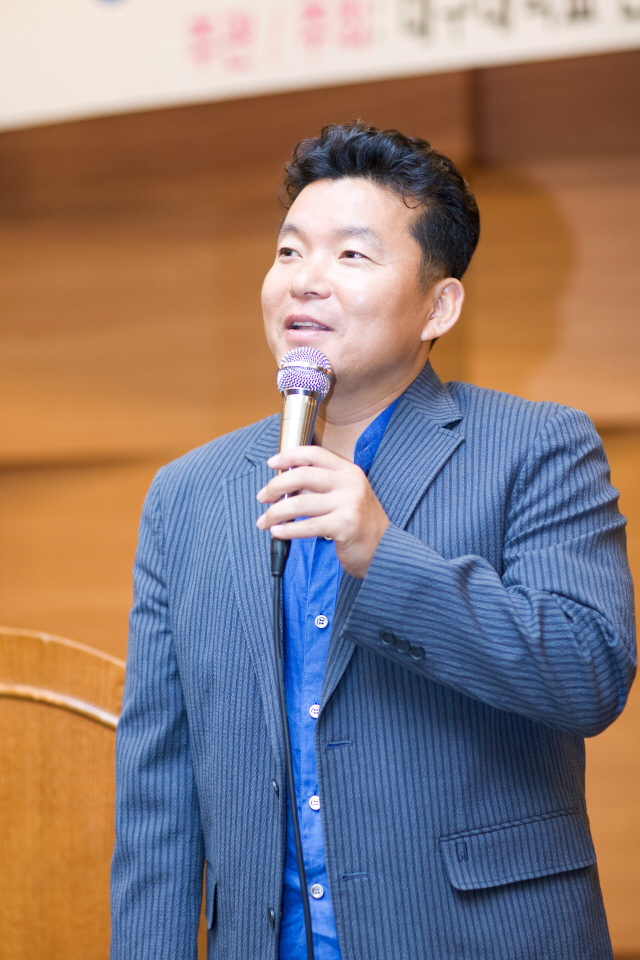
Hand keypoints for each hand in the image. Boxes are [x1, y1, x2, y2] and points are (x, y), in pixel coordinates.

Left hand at [256, 446, 389, 578]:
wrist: (384, 550)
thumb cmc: (359, 523)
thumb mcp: (346, 495)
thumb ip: (321, 485)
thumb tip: (283, 484)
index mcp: (349, 471)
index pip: (314, 453)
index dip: (289, 456)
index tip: (272, 463)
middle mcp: (350, 483)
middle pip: (302, 475)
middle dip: (276, 486)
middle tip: (263, 497)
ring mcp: (349, 504)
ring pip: (300, 503)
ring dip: (276, 513)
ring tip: (265, 521)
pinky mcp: (345, 525)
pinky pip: (307, 526)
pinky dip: (288, 530)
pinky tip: (277, 532)